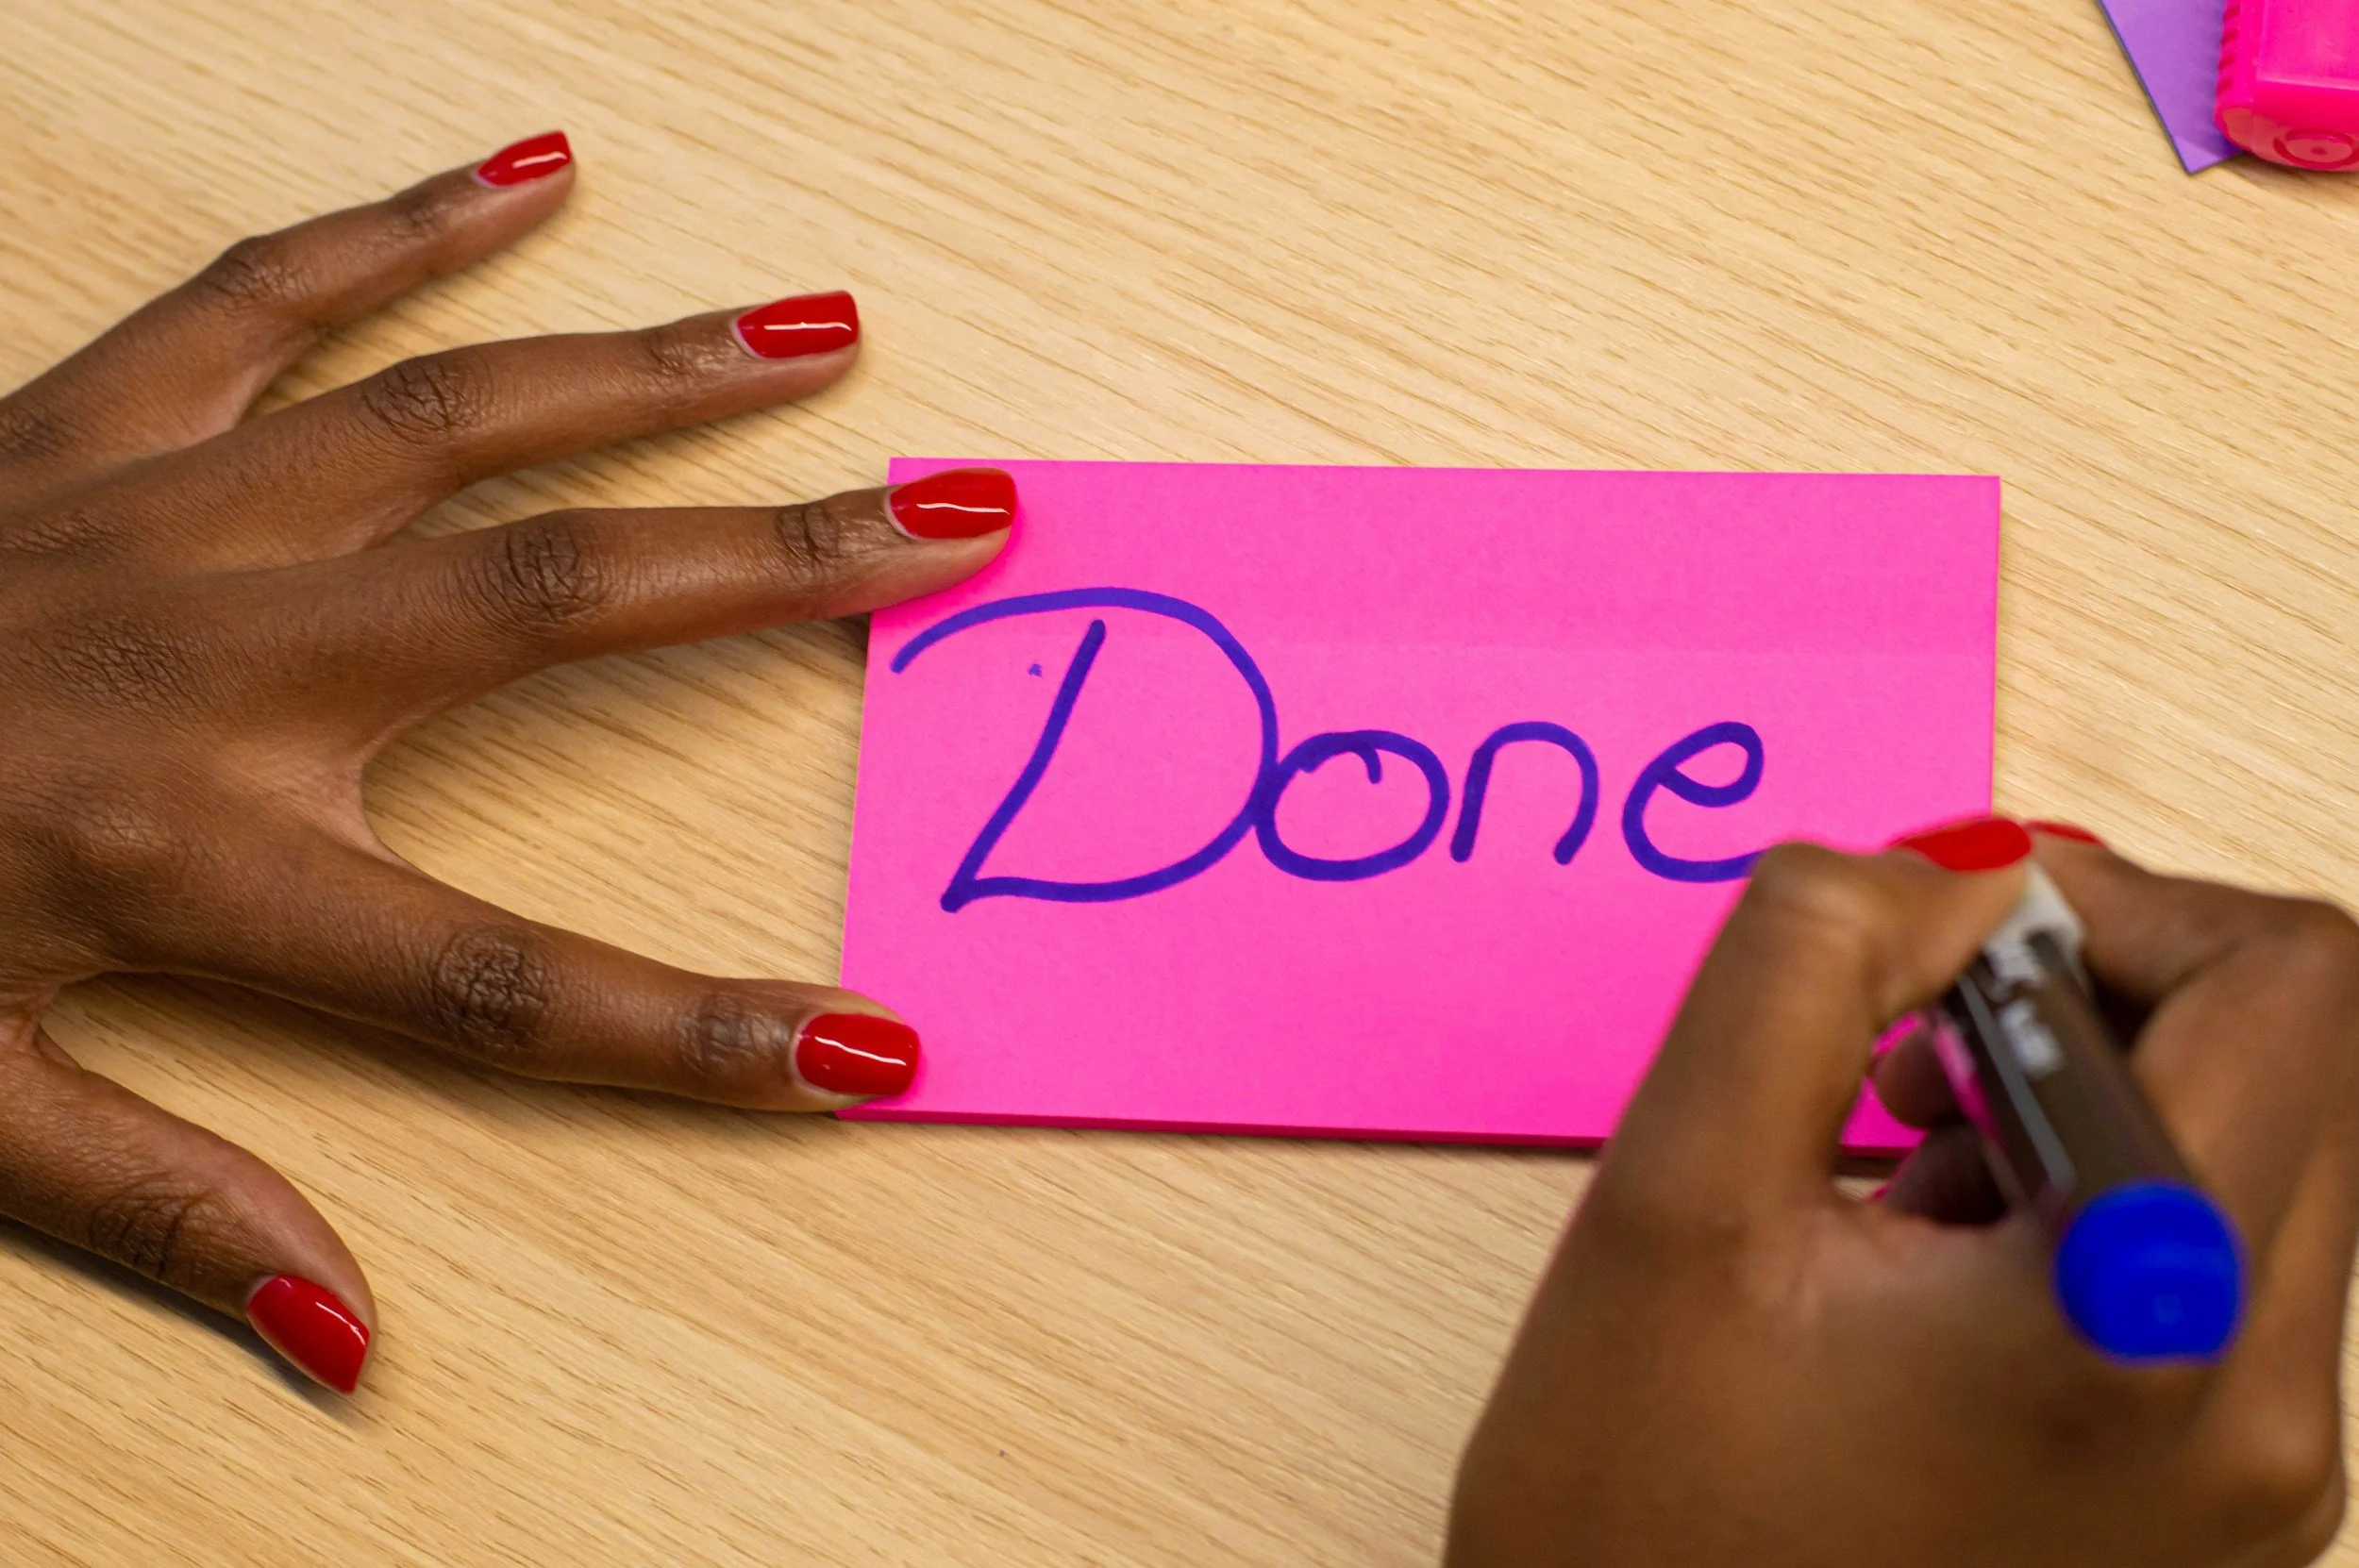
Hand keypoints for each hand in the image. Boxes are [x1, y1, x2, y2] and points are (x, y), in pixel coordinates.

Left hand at [0, 133, 1013, 1392]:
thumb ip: (154, 1205)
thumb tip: (345, 1334)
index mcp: (191, 859)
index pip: (495, 982)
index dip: (693, 1027)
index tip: (863, 1045)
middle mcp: (210, 658)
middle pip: (556, 603)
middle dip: (777, 567)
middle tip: (953, 521)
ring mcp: (155, 511)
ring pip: (456, 415)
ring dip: (656, 371)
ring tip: (820, 335)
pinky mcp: (83, 414)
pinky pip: (272, 291)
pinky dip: (414, 226)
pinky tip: (532, 169)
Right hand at [1447, 822, 2358, 1566]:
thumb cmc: (1637, 1516)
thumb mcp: (1675, 1190)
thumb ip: (1808, 962)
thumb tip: (1951, 871)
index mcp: (2145, 1327)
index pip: (2286, 983)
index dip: (2109, 902)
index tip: (1950, 943)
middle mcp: (2260, 1420)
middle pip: (2297, 1060)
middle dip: (2094, 996)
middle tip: (1909, 1049)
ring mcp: (2259, 1482)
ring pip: (2260, 1156)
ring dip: (2085, 1097)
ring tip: (1898, 1166)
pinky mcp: (2221, 1508)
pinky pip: (2219, 1267)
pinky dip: (2090, 1202)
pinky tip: (1931, 1255)